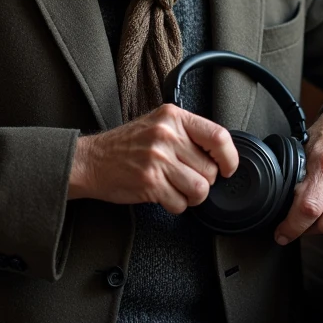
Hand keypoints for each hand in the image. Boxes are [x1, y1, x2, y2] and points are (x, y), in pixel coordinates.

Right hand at [68, 104, 239, 214]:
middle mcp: (167, 135)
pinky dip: (176, 205)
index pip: (218, 136)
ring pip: (199, 189)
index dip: (230, 158)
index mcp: (173, 117)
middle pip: (210, 169)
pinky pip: (180, 204)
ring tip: (178, 189)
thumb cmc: (127, 145)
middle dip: (204, 181)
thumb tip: (220, 154)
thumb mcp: (159, 124)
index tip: (228, 168)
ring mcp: (158, 159)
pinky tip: (163, 194)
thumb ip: (187, 133)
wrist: (92, 160)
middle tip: (187, 179)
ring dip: (192, 196)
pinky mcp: (150, 182)